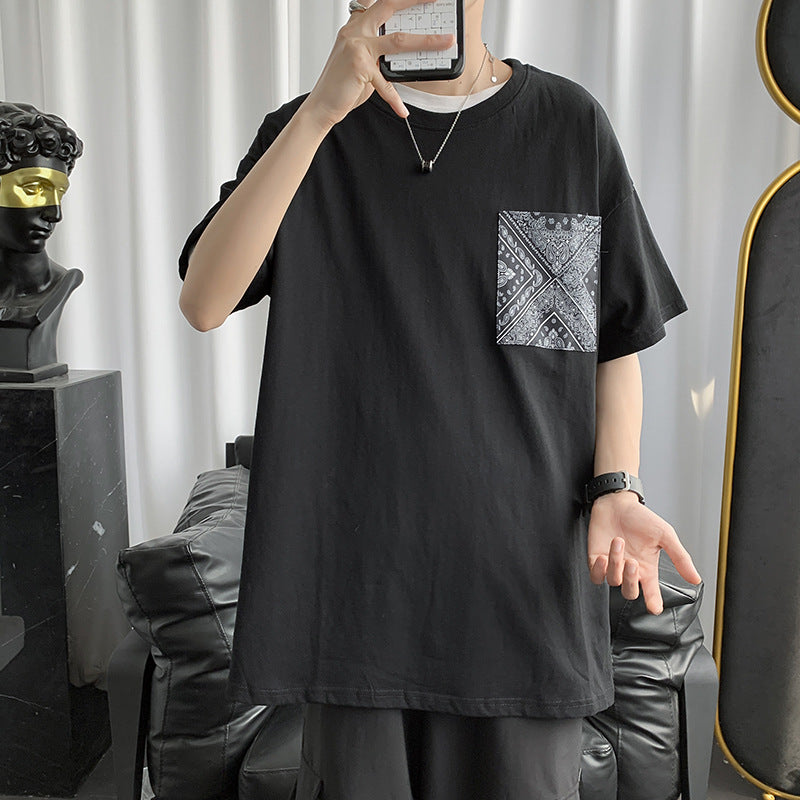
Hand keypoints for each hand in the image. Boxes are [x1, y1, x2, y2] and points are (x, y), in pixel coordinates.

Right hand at [303, 0, 455, 128]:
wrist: (321, 104)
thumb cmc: (342, 84)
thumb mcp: (363, 61)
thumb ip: (380, 52)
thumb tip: (406, 51)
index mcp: (356, 25)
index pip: (382, 3)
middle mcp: (355, 30)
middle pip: (389, 6)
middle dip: (415, 0)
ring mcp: (357, 47)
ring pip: (398, 41)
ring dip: (426, 41)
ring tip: (445, 42)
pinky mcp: (359, 66)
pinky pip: (386, 83)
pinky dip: (396, 99)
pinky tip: (403, 111)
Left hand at [587, 491, 701, 614]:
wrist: (617, 503)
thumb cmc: (641, 518)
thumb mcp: (665, 535)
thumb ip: (679, 557)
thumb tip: (695, 578)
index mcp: (647, 568)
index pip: (651, 592)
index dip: (653, 602)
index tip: (655, 608)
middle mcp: (630, 570)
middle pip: (630, 592)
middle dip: (631, 580)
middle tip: (633, 562)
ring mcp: (613, 566)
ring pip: (613, 581)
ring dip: (615, 563)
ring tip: (619, 542)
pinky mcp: (596, 560)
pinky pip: (596, 576)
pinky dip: (599, 569)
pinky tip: (603, 556)